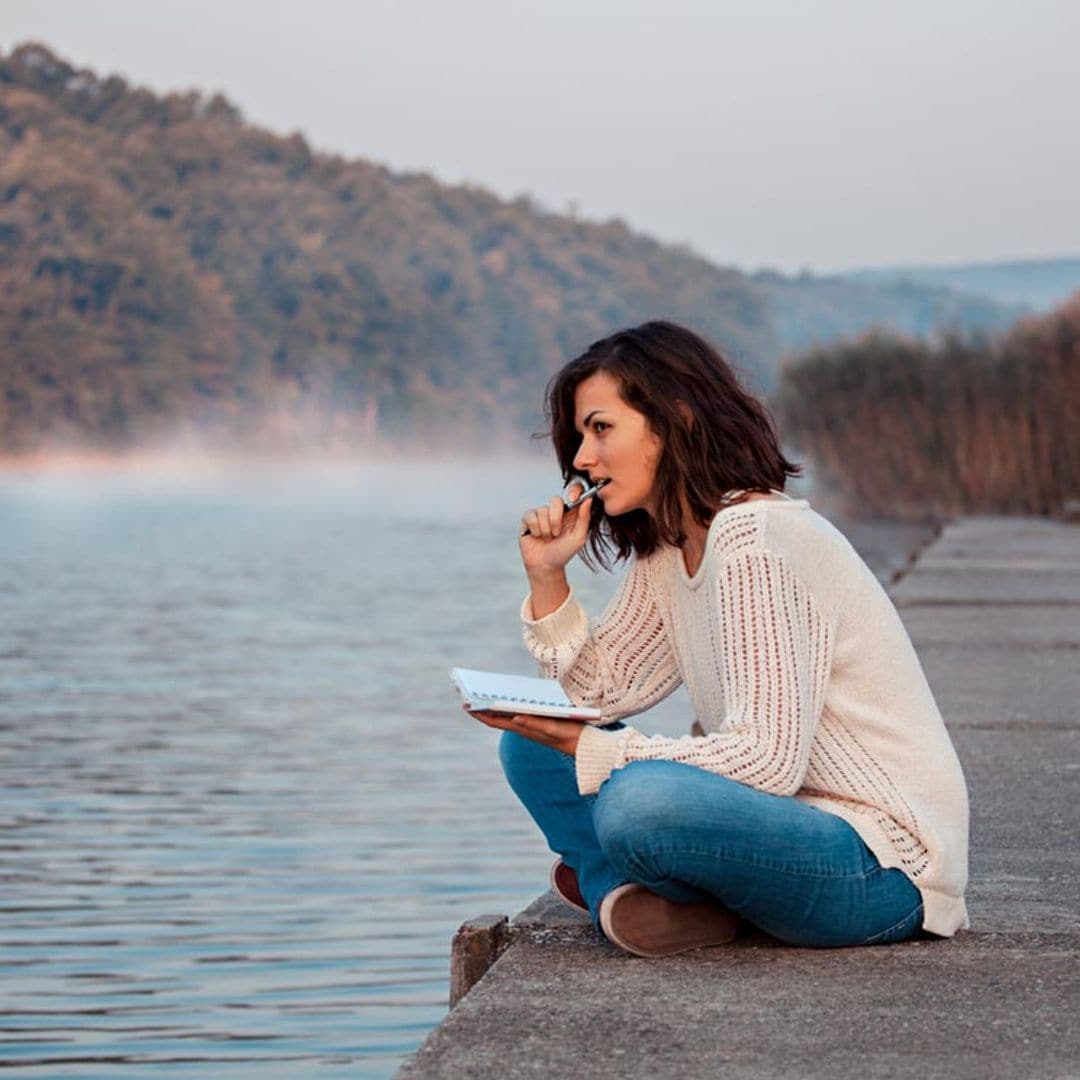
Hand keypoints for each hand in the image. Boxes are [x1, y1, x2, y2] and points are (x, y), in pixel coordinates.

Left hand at [465, 706, 584, 756]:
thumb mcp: (551, 728)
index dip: (480, 715)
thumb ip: (534, 724)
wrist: (584, 746)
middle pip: (498, 719)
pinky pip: (517, 714)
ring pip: (506, 717)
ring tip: (482, 696)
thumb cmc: (568, 735)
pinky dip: (508, 708)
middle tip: (468, 697)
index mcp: (523, 729)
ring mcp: (530, 726)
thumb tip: (514, 717)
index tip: (466, 706)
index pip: (496, 722)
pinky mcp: (538, 723)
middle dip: (483, 709)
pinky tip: (506, 701)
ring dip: (493, 708)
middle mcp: (524, 728)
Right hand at [519, 481, 593, 574]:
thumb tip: (588, 499)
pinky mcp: (528, 519)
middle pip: (555, 500)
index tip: (573, 499)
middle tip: (557, 533)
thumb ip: (584, 518)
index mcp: (570, 512)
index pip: (573, 491)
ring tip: (547, 538)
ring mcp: (541, 514)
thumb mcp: (579, 537)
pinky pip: (531, 516)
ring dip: (546, 529)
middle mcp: (555, 511)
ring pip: (542, 511)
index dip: (574, 491)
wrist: (546, 566)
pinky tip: (537, 536)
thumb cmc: (563, 552)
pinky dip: (535, 529)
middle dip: (556, 518)